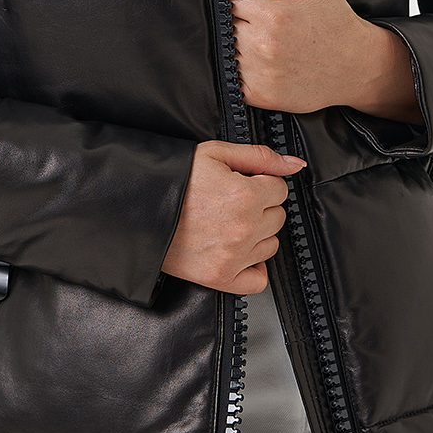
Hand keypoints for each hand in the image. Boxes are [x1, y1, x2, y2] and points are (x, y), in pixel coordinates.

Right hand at [162, 139, 306, 293]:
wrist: (138, 209)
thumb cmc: (172, 180)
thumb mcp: (215, 153)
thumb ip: (260, 156)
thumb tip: (294, 165)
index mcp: (245, 195)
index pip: (279, 189)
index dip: (260, 183)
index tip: (241, 184)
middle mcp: (243, 228)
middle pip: (277, 216)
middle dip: (259, 206)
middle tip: (231, 202)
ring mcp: (234, 256)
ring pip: (271, 244)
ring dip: (256, 234)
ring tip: (228, 224)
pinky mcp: (221, 277)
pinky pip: (258, 279)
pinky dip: (252, 267)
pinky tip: (237, 251)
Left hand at [231, 0, 421, 120]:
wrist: (357, 67)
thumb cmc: (336, 21)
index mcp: (273, 14)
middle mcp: (263, 45)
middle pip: (223, 24)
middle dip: (233, 18)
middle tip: (250, 17)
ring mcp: (260, 73)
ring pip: (224, 51)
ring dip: (232, 43)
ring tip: (253, 38)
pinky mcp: (260, 95)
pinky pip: (231, 79)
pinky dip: (236, 69)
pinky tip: (253, 60)